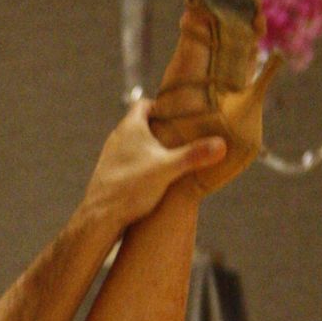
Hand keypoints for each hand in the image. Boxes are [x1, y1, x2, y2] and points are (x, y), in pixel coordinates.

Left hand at [82, 100, 225, 231]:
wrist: (100, 217)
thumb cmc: (131, 187)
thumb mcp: (168, 169)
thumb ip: (194, 155)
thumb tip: (222, 144)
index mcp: (130, 126)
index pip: (144, 103)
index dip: (160, 106)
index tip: (176, 113)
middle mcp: (117, 137)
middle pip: (139, 124)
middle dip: (158, 128)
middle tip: (178, 136)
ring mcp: (110, 157)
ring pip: (132, 145)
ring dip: (148, 149)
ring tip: (167, 159)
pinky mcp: (108, 175)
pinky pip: (127, 163)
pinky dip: (139, 165)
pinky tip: (151, 179)